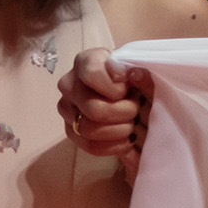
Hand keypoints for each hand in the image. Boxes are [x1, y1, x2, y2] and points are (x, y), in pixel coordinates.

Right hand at [59, 46, 149, 180]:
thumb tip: (135, 74)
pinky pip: (89, 145)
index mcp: (85, 62)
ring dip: (120, 130)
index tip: (128, 88)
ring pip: (90, 130)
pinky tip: (126, 138)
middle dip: (124, 113)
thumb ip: (140, 72)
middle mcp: (69, 84)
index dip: (115, 87)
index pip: (91, 74)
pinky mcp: (70, 131)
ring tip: (132, 123)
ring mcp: (67, 109)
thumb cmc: (133, 79)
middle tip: (136, 109)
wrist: (129, 94)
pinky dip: (113, 146)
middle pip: (94, 109)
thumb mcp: (140, 70)